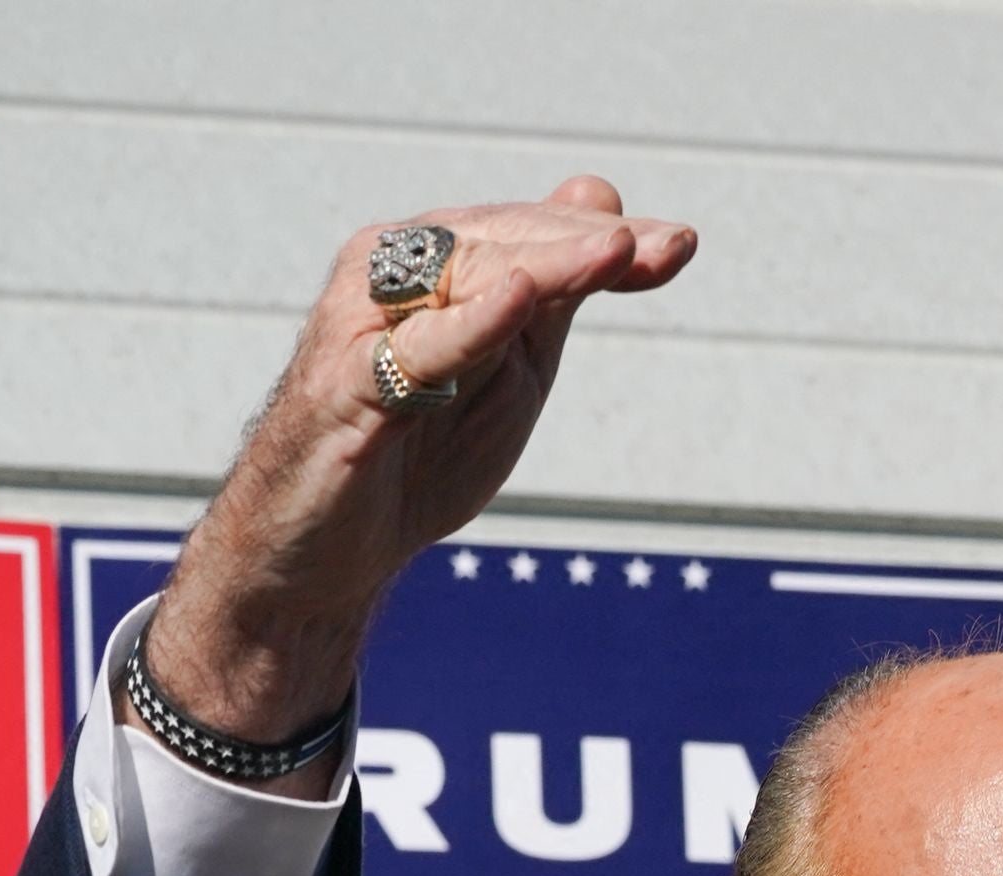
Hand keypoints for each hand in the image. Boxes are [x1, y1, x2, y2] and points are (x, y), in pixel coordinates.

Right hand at [143, 179, 695, 751]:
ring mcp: (360, 327)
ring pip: (461, 278)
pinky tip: (515, 298)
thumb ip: (555, 294)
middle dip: (586, 248)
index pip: (530, 235)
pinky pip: (413, 350)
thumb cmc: (415, 455)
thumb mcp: (508, 371)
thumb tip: (604, 197)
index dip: (607, 241)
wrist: (321, 551)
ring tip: (612, 251)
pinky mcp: (343, 389)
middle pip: (502, 243)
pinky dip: (466, 324)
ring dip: (544, 264)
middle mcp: (386, 275)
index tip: (681, 248)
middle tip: (663, 248)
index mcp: (429, 264)